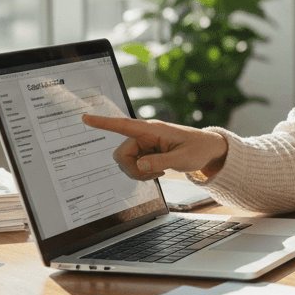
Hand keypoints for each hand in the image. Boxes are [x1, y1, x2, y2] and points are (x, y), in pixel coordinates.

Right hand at [81, 114, 228, 180]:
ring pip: (126, 162)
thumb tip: (140, 165)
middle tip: (152, 175)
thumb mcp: (183, 159)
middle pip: (122, 153)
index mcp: (152, 129)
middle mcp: (145, 135)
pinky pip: (133, 165)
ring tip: (159, 172)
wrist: (208, 150)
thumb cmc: (198, 149)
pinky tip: (157, 172)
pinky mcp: (146, 152)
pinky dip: (142, 173)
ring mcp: (144, 144)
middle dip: (132, 169)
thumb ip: (161, 162)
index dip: (103, 123)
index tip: (85, 118)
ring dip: (138, 172)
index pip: (123, 125)